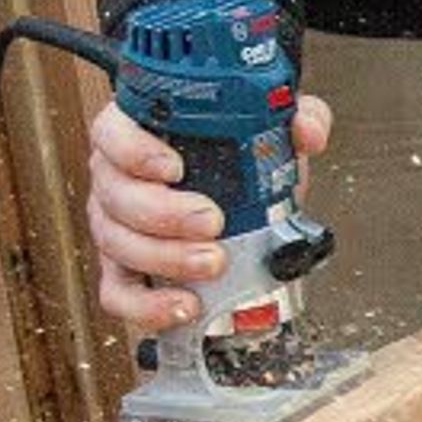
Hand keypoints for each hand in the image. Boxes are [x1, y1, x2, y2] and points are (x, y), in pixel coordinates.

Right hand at [88, 92, 329, 332]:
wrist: (241, 194)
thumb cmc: (234, 155)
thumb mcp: (267, 126)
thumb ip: (295, 117)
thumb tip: (308, 131)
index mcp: (139, 132)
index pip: (114, 134)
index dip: (135, 151)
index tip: (175, 168)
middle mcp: (118, 177)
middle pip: (117, 195)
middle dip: (164, 214)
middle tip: (212, 221)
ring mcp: (115, 224)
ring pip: (118, 243)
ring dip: (165, 258)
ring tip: (212, 262)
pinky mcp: (123, 268)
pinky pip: (120, 292)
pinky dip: (147, 304)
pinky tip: (185, 305)